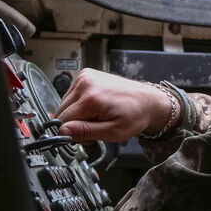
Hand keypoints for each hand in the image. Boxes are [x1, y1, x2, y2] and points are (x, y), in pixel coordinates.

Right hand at [56, 68, 174, 142]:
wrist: (147, 101)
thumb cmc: (135, 116)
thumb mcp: (113, 132)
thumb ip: (86, 132)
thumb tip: (63, 130)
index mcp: (91, 98)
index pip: (63, 121)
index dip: (73, 133)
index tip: (87, 136)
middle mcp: (86, 83)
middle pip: (62, 111)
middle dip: (75, 123)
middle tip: (95, 126)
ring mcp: (85, 76)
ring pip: (65, 104)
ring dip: (77, 114)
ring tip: (97, 116)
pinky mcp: (86, 75)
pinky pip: (72, 95)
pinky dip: (80, 104)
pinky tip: (95, 107)